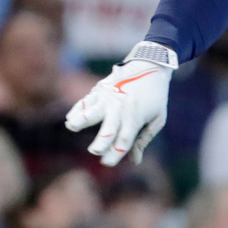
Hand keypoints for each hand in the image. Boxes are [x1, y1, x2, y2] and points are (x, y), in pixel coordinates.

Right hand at [65, 42, 176, 166]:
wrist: (151, 65)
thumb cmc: (155, 96)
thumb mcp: (157, 118)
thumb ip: (144, 139)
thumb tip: (135, 161)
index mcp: (135, 117)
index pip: (124, 140)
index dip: (115, 154)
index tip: (107, 162)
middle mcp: (120, 109)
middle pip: (108, 129)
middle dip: (101, 143)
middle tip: (95, 151)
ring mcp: (108, 98)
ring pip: (92, 110)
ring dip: (81, 119)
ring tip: (72, 126)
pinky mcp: (100, 89)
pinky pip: (86, 101)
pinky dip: (77, 110)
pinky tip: (70, 119)